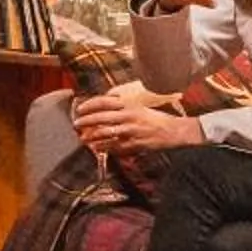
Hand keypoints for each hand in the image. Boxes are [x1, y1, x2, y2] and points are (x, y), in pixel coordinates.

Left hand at [71, 89, 203, 156]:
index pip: (104, 101)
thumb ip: (124, 105)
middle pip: (101, 117)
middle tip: (76, 124)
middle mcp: (129, 116)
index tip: (80, 109)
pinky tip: (97, 149)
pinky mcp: (135, 144)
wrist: (175, 131)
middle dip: (86, 121)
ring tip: (83, 138)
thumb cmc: (157, 118)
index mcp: (130, 104)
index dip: (90, 105)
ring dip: (92, 136)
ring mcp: (132, 131)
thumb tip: (106, 104)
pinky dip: (104, 148)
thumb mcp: (140, 106)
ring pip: (106, 133)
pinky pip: (115, 147)